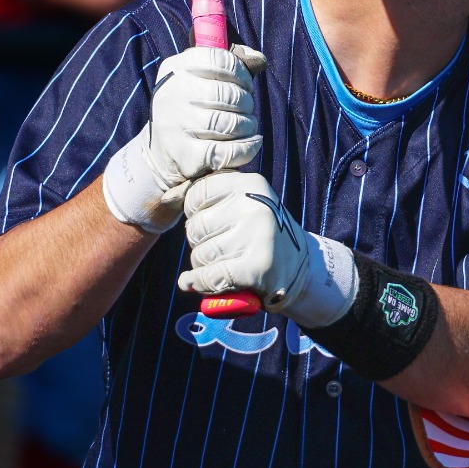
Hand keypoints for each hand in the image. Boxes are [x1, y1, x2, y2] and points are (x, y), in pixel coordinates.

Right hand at [99, 43, 266, 232]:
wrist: (162, 150)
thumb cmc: (192, 107)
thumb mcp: (202, 78)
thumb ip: (232, 65)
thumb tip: (259, 60)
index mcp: (176, 68)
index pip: (218, 59)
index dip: (241, 72)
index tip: (245, 84)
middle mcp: (171, 94)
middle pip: (227, 93)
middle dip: (246, 102)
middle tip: (246, 109)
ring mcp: (175, 125)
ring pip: (230, 123)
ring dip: (248, 126)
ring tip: (248, 126)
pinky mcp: (184, 155)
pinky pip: (228, 151)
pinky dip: (248, 148)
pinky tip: (252, 143)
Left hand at [178, 172, 354, 326]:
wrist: (300, 269)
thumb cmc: (260, 234)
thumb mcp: (246, 202)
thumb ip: (213, 195)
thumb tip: (168, 196)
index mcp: (250, 184)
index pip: (197, 192)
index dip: (194, 211)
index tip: (207, 221)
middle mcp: (255, 205)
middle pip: (195, 226)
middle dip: (198, 243)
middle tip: (217, 248)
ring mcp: (257, 235)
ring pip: (200, 254)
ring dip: (201, 266)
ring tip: (221, 265)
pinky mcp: (256, 266)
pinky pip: (209, 276)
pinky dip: (200, 283)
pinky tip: (197, 283)